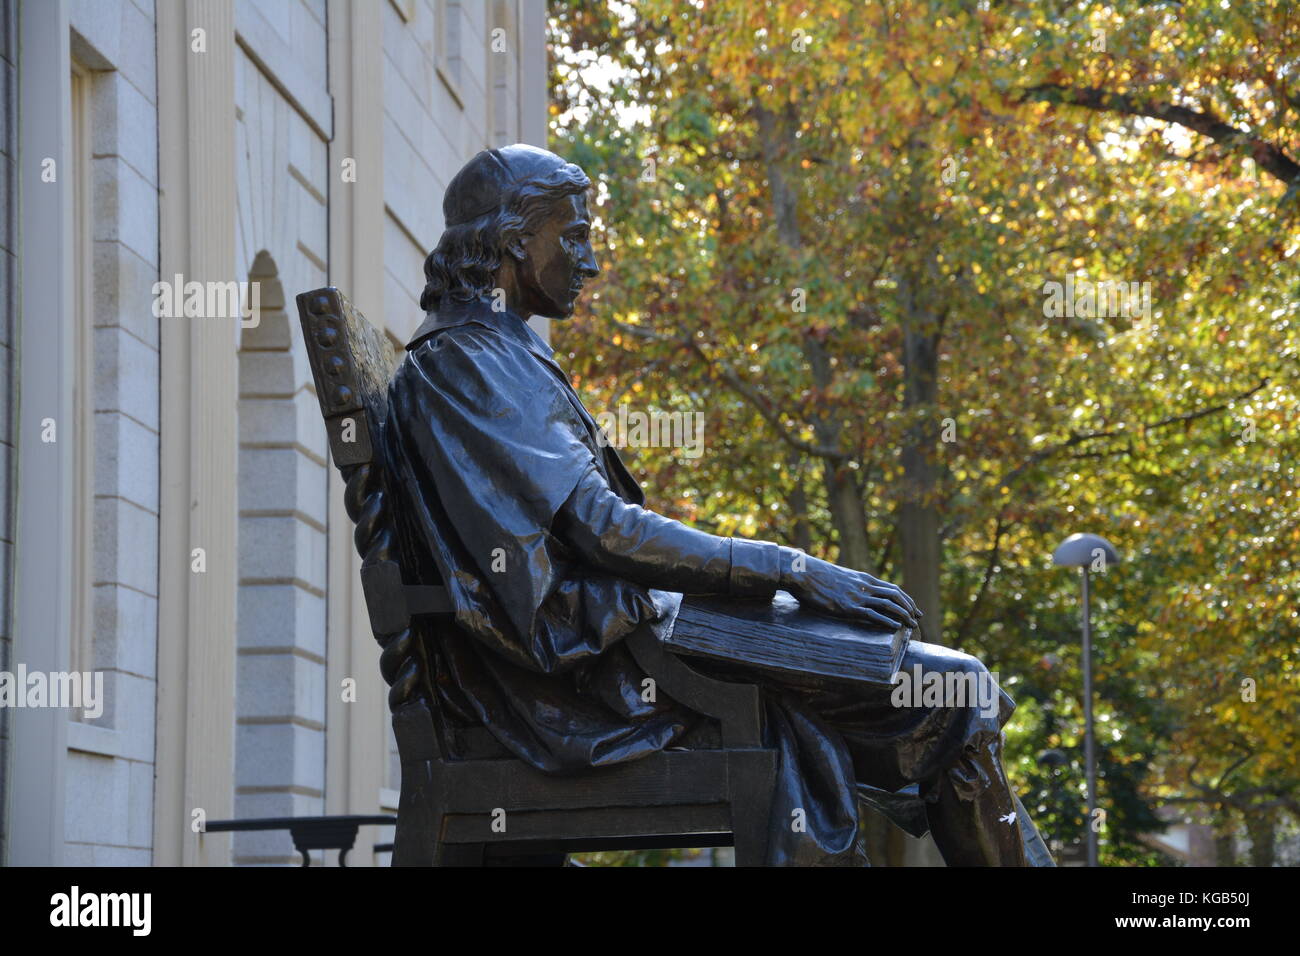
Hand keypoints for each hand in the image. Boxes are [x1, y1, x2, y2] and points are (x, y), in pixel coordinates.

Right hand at [779, 548, 921, 630]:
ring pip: (889, 605)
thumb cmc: (817, 576)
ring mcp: (858, 596)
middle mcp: (865, 586)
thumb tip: (851, 593)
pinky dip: (887, 620)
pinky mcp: (849, 607)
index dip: (906, 599)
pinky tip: (896, 627)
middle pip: (896, 596)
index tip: (914, 609)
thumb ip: (850, 585)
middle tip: (917, 620)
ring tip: (911, 626)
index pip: (892, 589)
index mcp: (864, 579)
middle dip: (909, 608)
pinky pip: (873, 614)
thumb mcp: (839, 578)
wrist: (804, 573)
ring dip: (903, 615)